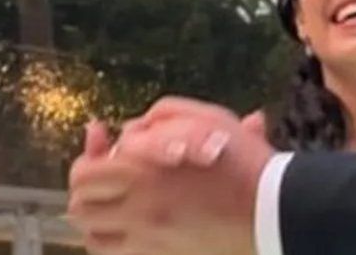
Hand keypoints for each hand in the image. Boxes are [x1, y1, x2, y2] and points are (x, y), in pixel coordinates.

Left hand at [68, 98, 274, 254]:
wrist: (273, 209)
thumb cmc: (246, 163)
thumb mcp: (209, 119)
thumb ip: (164, 114)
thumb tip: (134, 127)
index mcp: (144, 170)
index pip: (84, 172)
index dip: (88, 156)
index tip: (101, 144)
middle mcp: (138, 208)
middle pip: (81, 206)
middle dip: (89, 189)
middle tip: (106, 177)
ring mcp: (148, 239)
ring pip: (94, 235)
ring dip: (99, 218)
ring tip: (115, 205)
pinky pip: (118, 254)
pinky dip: (115, 242)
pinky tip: (132, 228)